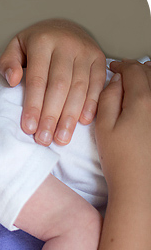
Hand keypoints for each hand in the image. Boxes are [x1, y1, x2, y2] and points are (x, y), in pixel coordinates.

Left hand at [0, 19, 106, 145]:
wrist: (62, 26)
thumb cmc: (34, 43)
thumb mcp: (15, 47)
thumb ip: (8, 63)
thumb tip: (12, 80)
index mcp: (42, 41)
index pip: (37, 79)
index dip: (33, 106)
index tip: (28, 128)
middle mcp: (67, 44)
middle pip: (59, 86)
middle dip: (51, 116)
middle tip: (44, 139)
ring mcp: (85, 51)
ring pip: (79, 87)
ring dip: (70, 116)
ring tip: (61, 138)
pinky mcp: (99, 57)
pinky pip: (97, 83)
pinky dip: (91, 104)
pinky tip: (83, 121)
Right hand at [96, 60, 150, 193]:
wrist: (140, 184)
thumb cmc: (119, 159)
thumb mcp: (103, 127)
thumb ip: (107, 99)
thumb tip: (114, 81)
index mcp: (142, 100)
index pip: (133, 71)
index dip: (121, 65)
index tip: (113, 68)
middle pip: (150, 74)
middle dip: (137, 70)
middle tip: (125, 73)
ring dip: (150, 78)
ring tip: (141, 78)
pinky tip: (148, 97)